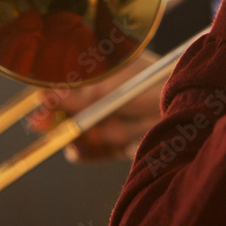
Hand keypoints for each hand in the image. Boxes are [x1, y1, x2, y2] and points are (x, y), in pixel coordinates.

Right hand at [28, 51, 164, 162]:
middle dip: (56, 117)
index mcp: (108, 72)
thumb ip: (78, 97)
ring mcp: (118, 119)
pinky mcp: (125, 142)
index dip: (54, 92)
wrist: (187, 109)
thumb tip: (43, 97)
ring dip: (70, 135)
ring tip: (58, 137)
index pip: (73, 81)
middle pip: (74, 109)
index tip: (38, 100)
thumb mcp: (110, 89)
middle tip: (38, 123)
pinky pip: (99, 150)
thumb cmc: (152, 87)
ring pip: (84, 131)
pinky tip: (74, 152)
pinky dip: (86, 153)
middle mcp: (111, 95)